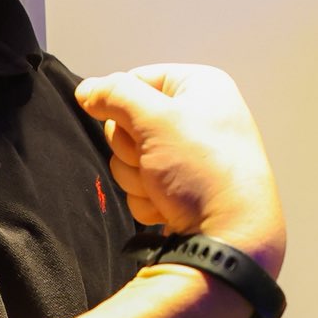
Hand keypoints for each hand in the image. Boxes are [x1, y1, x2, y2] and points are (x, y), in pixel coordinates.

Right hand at [76, 65, 284, 272]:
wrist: (230, 237)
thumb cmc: (205, 171)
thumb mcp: (157, 120)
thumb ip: (115, 95)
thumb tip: (87, 90)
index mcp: (202, 87)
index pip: (136, 80)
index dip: (123, 105)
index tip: (133, 125)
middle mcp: (198, 117)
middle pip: (128, 123)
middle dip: (132, 150)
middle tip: (157, 162)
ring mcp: (190, 156)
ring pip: (131, 159)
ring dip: (139, 178)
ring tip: (167, 188)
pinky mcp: (182, 188)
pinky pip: (143, 186)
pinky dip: (149, 199)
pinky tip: (171, 206)